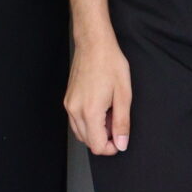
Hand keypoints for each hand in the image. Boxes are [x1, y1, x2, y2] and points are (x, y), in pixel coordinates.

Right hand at [63, 35, 133, 155]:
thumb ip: (122, 123)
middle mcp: (75, 110)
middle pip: (88, 142)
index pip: (97, 146)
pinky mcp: (68, 99)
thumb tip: (121, 144)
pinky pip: (76, 121)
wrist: (93, 43)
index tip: (120, 138)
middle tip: (117, 121)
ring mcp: (69, 104)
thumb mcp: (124, 94)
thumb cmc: (110, 63)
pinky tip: (100, 107)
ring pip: (80, 133)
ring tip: (108, 112)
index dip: (112, 148)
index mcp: (90, 111)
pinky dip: (88, 122)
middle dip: (104, 139)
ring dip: (95, 131)